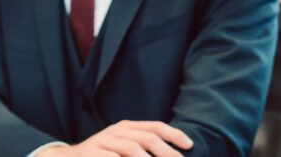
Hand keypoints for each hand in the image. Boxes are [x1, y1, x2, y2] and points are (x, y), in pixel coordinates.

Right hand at [39, 121, 192, 156]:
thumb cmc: (103, 154)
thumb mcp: (123, 146)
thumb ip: (142, 147)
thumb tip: (171, 153)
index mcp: (127, 127)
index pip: (155, 126)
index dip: (174, 134)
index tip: (189, 145)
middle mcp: (116, 131)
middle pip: (147, 138)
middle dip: (167, 152)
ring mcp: (102, 141)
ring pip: (132, 149)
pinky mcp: (91, 153)